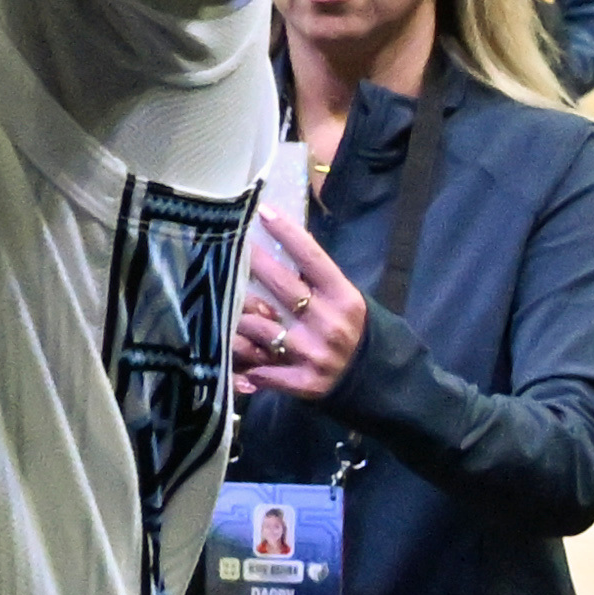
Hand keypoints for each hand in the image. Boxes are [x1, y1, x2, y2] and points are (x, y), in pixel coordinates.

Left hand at [233, 213, 367, 397]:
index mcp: (344, 298)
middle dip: (249, 264)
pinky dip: (241, 362)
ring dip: (234, 317)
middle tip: (226, 249)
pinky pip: (258, 368)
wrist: (376, 382)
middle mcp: (329, 323)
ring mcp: (314, 354)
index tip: (262, 212)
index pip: (312, 258)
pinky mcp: (302, 382)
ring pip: (257, 327)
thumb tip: (280, 244)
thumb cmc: (354, 333)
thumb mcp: (346, 302)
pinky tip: (227, 353)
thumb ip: (316, 282)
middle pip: (279, 286)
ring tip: (217, 308)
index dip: (287, 233)